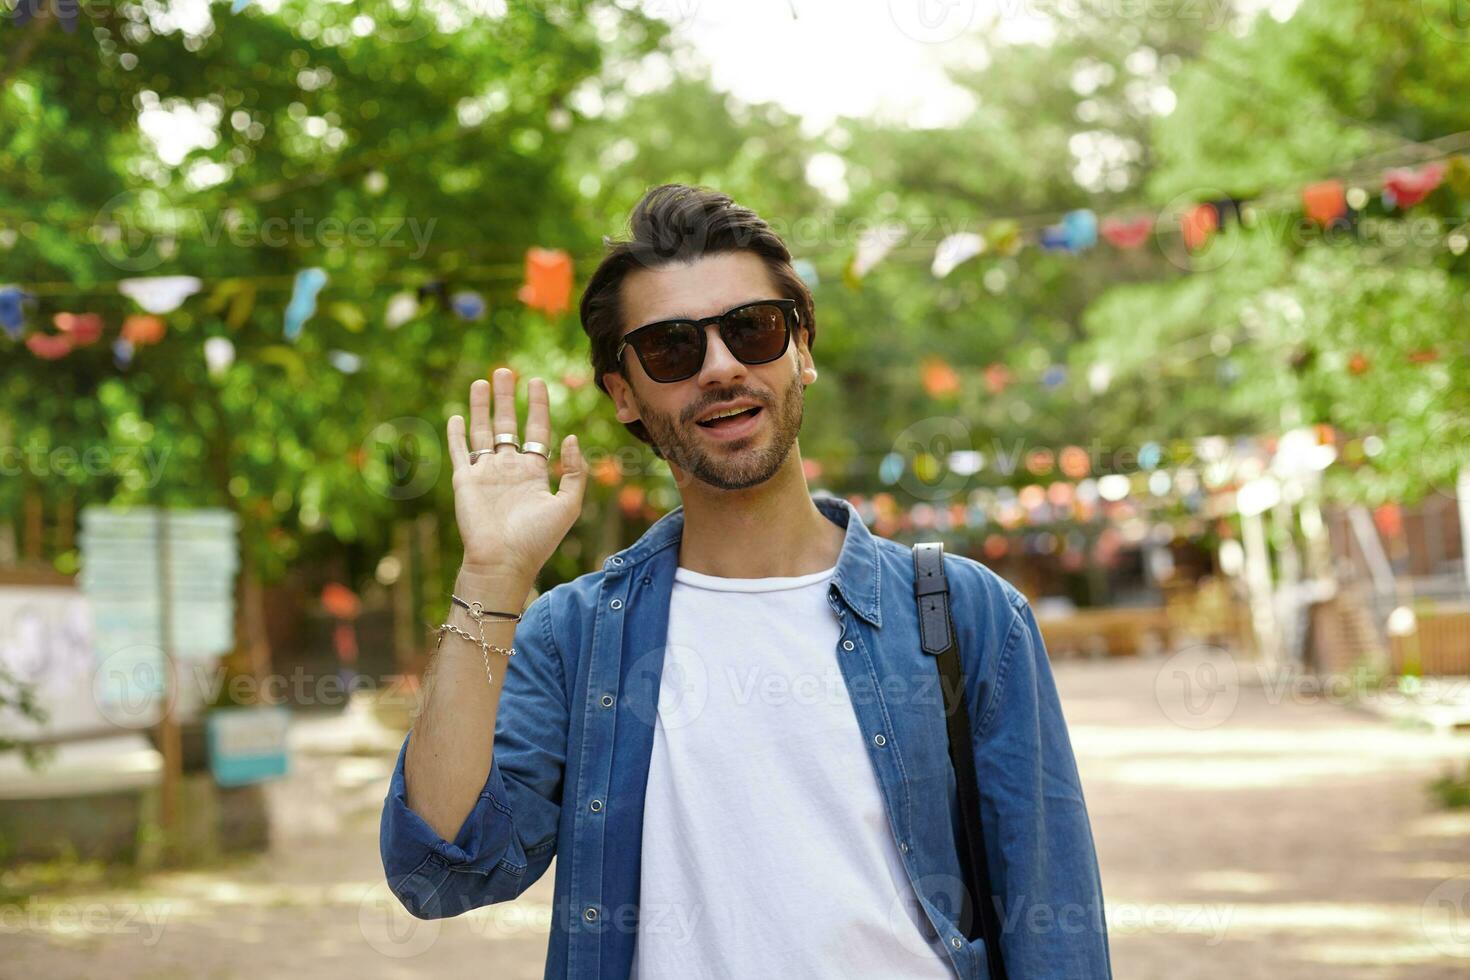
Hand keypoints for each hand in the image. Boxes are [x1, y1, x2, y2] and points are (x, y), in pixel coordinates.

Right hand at [447, 368, 586, 580]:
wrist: (502, 561)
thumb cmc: (537, 539)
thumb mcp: (568, 505)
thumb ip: (575, 472)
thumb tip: (571, 438)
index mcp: (534, 473)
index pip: (537, 431)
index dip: (538, 406)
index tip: (538, 381)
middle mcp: (509, 469)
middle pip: (508, 424)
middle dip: (507, 398)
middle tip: (506, 370)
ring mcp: (485, 473)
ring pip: (483, 431)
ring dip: (482, 406)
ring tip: (483, 380)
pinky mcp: (464, 479)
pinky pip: (460, 451)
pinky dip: (457, 433)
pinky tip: (457, 415)